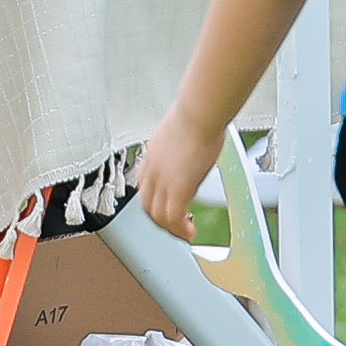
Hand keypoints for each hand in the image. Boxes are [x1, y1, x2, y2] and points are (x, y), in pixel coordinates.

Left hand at [134, 114, 218, 238]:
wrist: (199, 113)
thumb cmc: (197, 114)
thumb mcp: (182, 131)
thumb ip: (182, 144)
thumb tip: (193, 145)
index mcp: (152, 155)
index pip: (145, 185)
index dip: (154, 198)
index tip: (165, 204)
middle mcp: (153, 169)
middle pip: (147, 204)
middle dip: (159, 218)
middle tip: (173, 225)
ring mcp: (163, 181)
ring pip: (158, 215)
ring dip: (170, 227)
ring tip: (183, 232)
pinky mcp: (178, 188)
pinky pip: (174, 217)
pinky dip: (180, 228)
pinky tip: (190, 231)